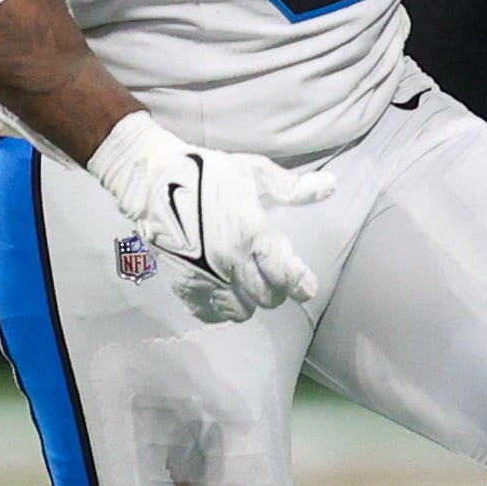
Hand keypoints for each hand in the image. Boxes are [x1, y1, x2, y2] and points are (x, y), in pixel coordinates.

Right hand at [85, 110, 335, 323]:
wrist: (155, 180)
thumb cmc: (208, 172)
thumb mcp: (254, 172)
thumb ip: (292, 187)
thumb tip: (331, 185)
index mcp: (252, 232)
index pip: (286, 274)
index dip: (301, 285)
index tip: (307, 288)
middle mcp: (231, 260)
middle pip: (268, 298)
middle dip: (276, 290)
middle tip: (272, 277)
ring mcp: (206, 276)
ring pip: (241, 310)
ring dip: (250, 301)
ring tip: (247, 285)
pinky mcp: (183, 284)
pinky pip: (209, 313)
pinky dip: (220, 309)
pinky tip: (223, 295)